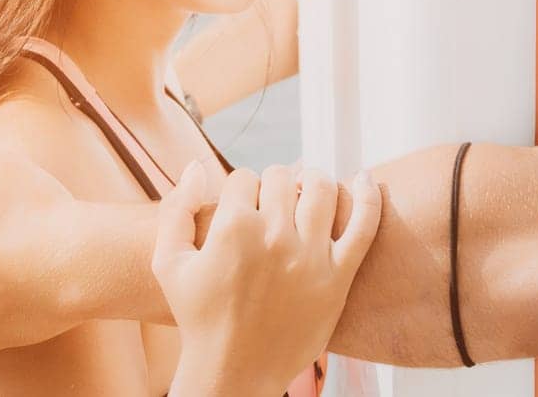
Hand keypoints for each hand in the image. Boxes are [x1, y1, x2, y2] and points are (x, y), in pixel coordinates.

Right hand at [155, 162, 381, 396]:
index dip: (241, 191)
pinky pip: (364, 224)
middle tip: (272, 206)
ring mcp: (310, 256)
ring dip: (312, 182)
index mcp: (233, 228)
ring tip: (305, 194)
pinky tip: (362, 179)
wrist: (234, 372)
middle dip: (274, 186)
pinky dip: (367, 195)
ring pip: (320, 188)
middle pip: (282, 177)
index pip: (245, 177)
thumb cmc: (198, 317)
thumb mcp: (169, 264)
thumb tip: (194, 165)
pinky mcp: (338, 277)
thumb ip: (176, 209)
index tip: (241, 211)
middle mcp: (274, 236)